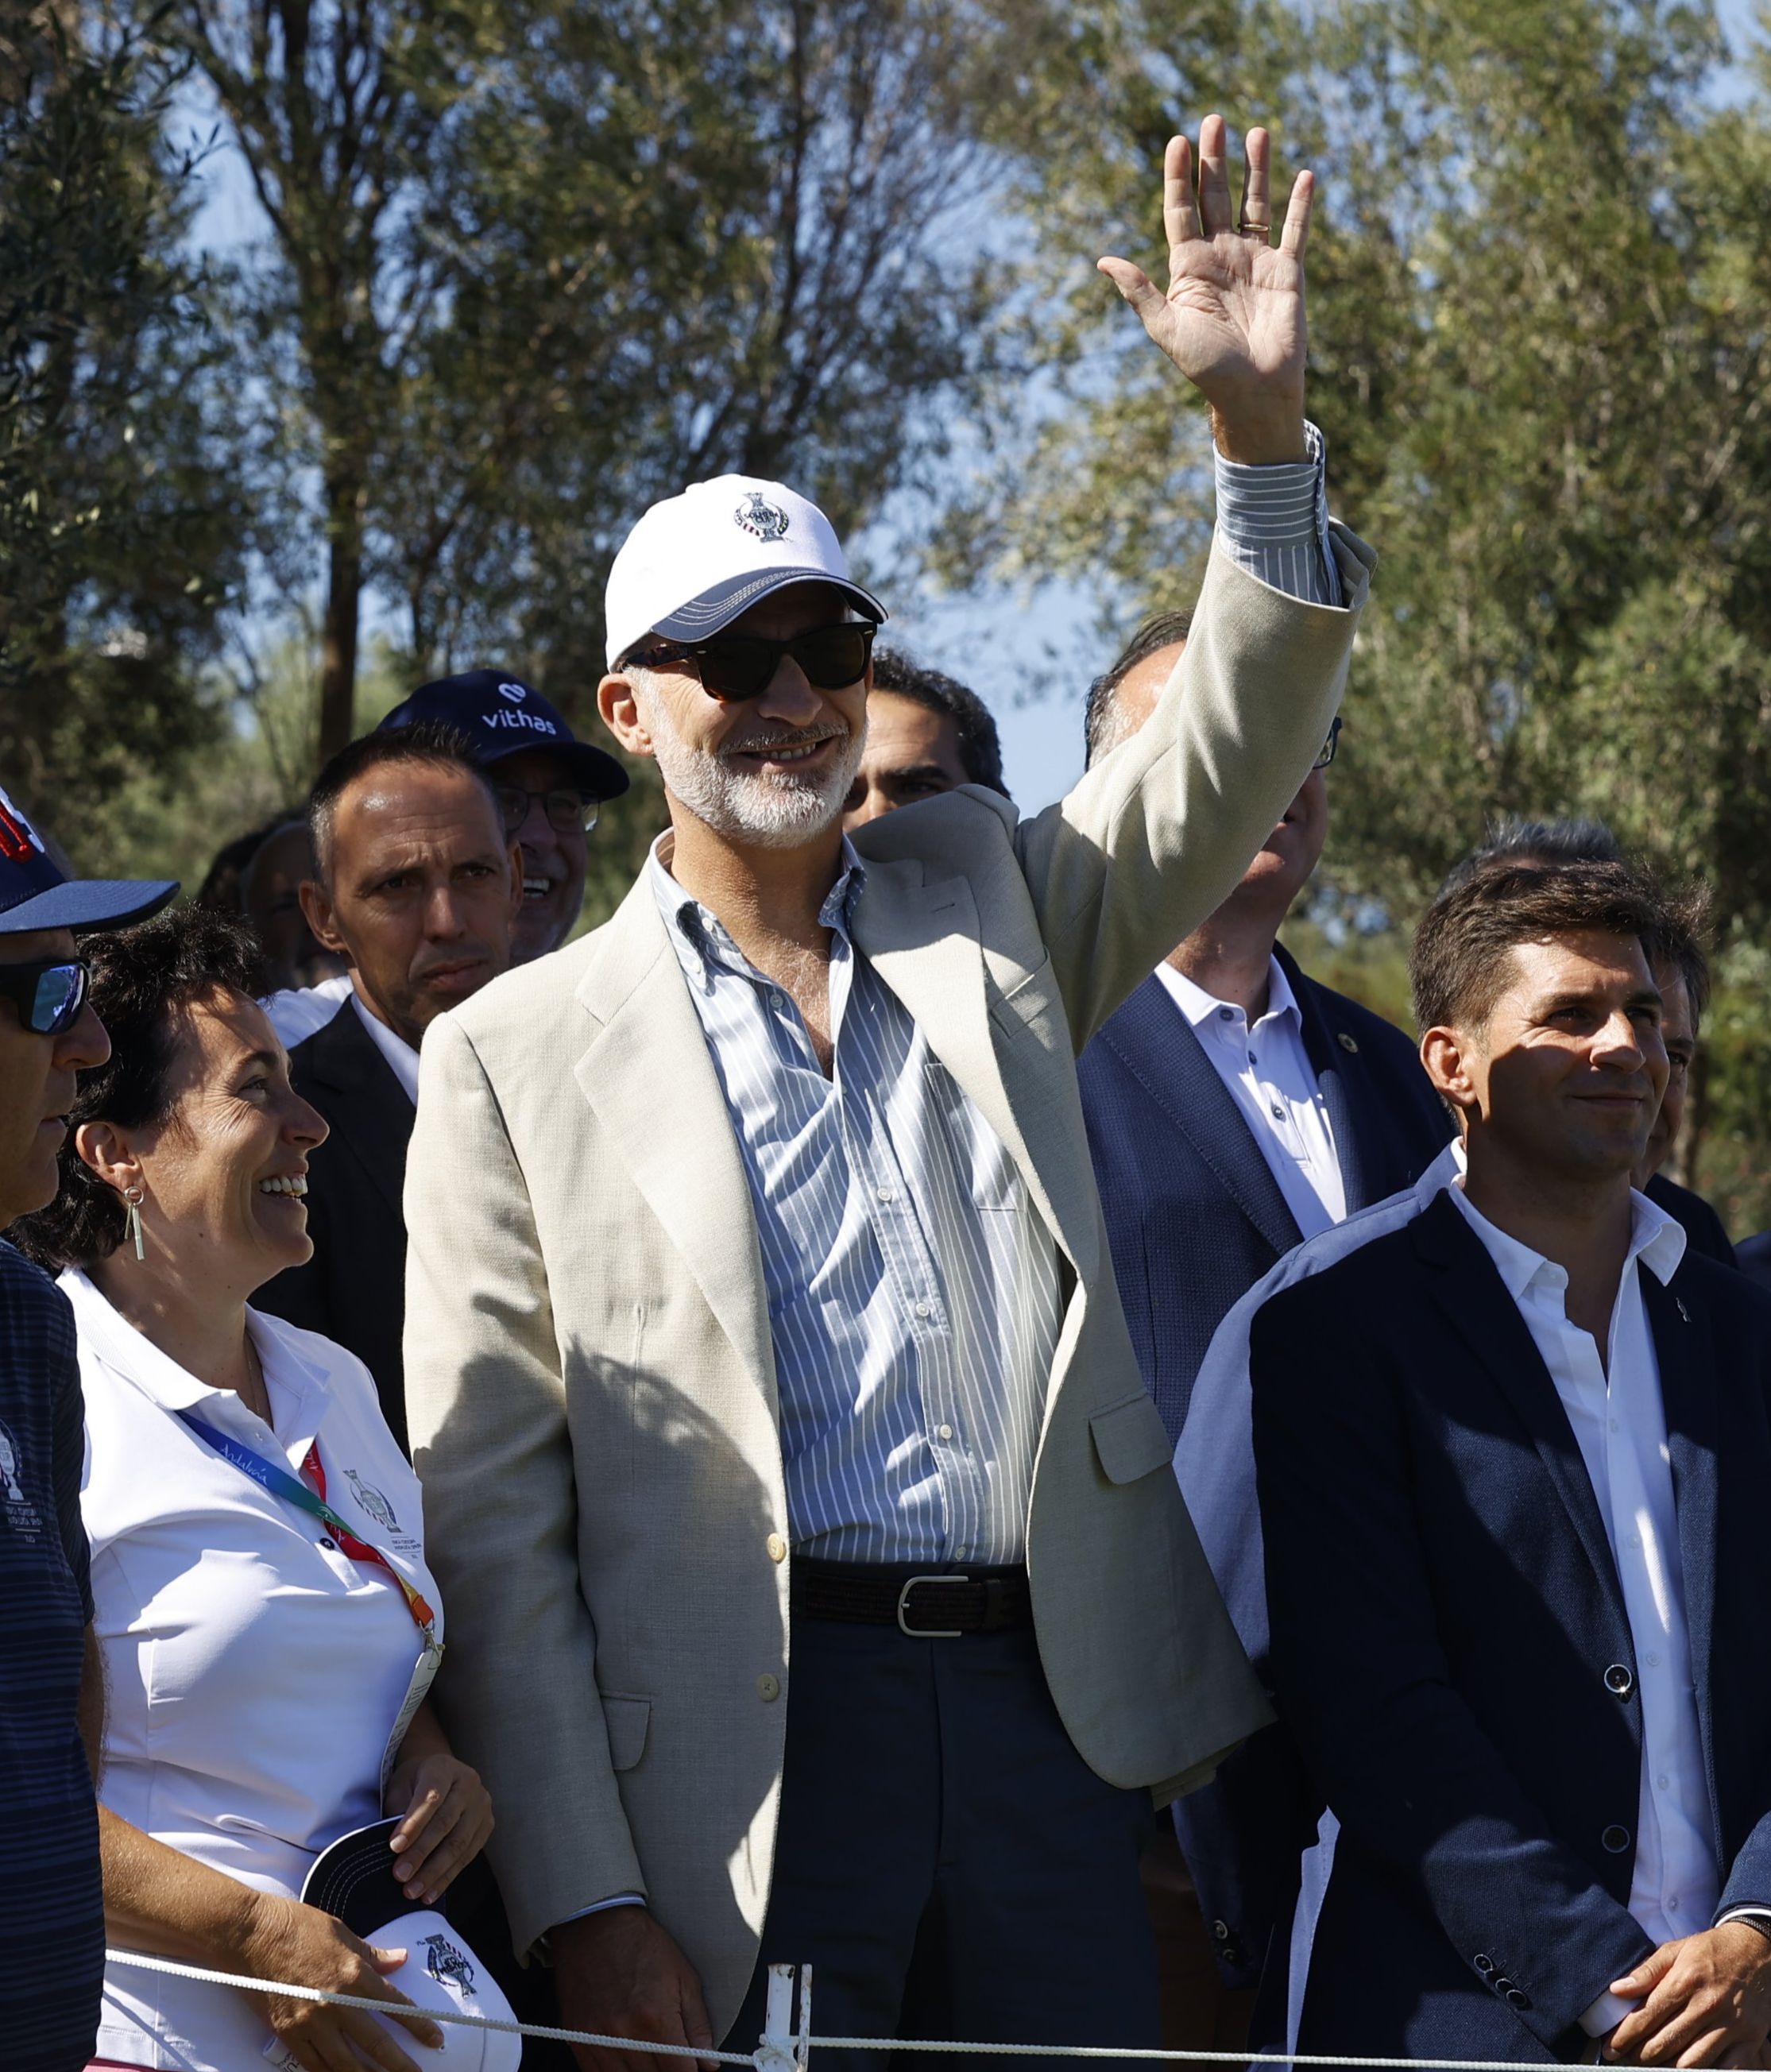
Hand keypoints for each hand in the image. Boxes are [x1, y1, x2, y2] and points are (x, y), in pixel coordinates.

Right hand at [234, 1890, 443, 2071]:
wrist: (250, 1935)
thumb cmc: (297, 1926)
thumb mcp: (342, 1932)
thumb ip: (372, 1953)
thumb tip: (400, 1960)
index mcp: (354, 1973)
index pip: (395, 2006)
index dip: (418, 2026)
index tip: (435, 2039)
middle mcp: (336, 2002)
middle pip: (375, 2043)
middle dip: (400, 2064)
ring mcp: (310, 2022)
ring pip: (345, 2063)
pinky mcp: (287, 2034)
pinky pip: (314, 2065)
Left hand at [384, 1748, 494, 1905]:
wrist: (442, 1773)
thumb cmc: (415, 1782)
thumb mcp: (400, 1785)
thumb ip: (398, 1810)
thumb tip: (396, 1849)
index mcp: (444, 1768)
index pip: (431, 1797)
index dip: (413, 1824)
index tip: (393, 1848)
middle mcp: (469, 1783)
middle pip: (446, 1822)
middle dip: (421, 1852)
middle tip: (400, 1876)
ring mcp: (482, 1805)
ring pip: (459, 1843)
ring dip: (435, 1871)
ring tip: (413, 1891)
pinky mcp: (487, 1825)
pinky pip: (468, 1855)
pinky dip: (447, 1877)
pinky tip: (430, 1893)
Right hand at [553, 1905, 716, 2071]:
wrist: (596, 1924)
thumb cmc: (642, 1945)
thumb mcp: (684, 1976)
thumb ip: (698, 2025)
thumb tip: (709, 2063)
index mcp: (656, 2019)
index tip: (693, 2066)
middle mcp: (625, 2036)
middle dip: (668, 2071)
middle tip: (671, 2055)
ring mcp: (597, 2040)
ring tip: (648, 2052)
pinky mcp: (577, 2040)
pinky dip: (615, 2071)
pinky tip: (626, 2057)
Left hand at [1098, 115, 1312, 463]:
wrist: (1253, 394)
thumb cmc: (1207, 368)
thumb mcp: (1167, 330)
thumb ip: (1139, 293)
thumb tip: (1104, 260)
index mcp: (1189, 268)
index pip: (1181, 211)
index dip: (1178, 178)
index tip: (1177, 142)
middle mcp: (1221, 257)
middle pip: (1216, 197)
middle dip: (1214, 160)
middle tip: (1212, 120)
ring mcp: (1255, 261)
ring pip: (1255, 203)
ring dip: (1256, 169)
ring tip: (1256, 131)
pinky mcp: (1287, 271)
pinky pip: (1296, 230)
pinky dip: (1301, 204)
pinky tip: (1305, 175)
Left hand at [1604, 1922, 1770, 2064]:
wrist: (1759, 1950)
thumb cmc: (1711, 1951)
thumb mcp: (1675, 1950)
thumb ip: (1646, 1972)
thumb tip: (1616, 1990)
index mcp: (1686, 1980)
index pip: (1648, 2015)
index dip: (1625, 2035)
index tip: (1609, 2047)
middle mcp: (1708, 2005)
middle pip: (1667, 2042)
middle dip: (1640, 2056)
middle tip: (1624, 2060)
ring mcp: (1732, 2025)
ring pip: (1693, 2062)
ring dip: (1668, 2069)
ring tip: (1651, 2067)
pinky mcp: (1751, 2040)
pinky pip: (1727, 2069)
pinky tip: (1687, 2070)